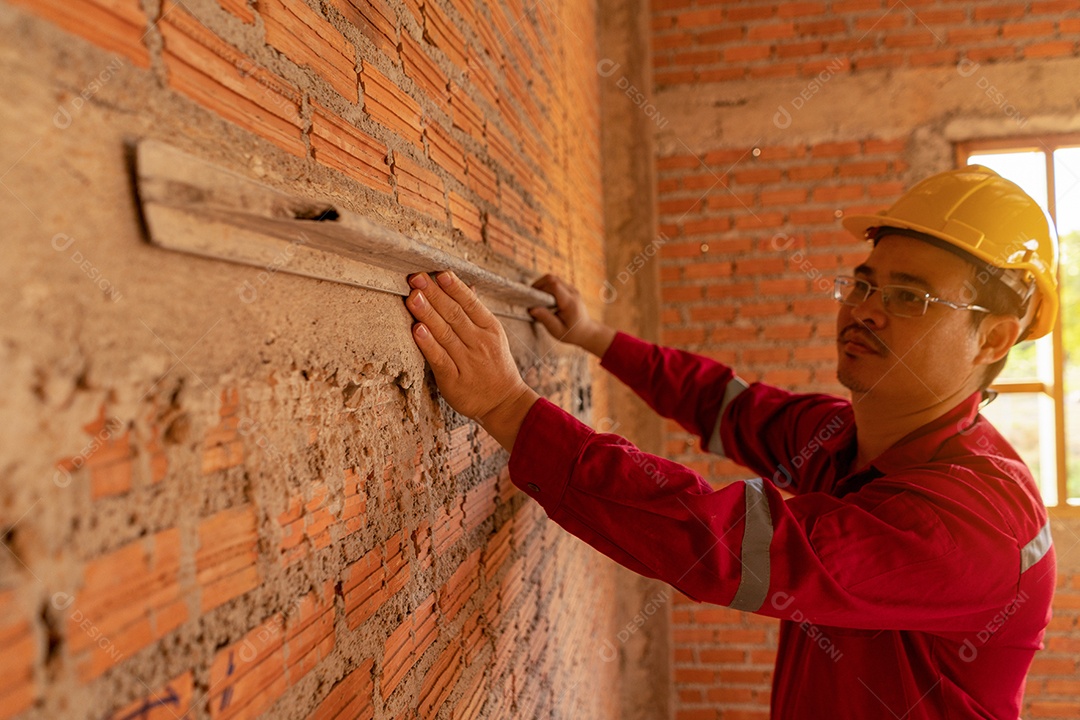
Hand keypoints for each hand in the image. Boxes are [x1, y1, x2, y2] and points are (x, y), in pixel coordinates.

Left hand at [406, 271, 538, 449]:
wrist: (505, 403)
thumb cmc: (496, 367)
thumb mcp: (494, 336)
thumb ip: (477, 312)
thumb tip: (466, 286)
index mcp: (490, 329)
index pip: (470, 303)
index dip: (453, 287)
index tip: (438, 273)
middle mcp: (479, 343)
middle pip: (454, 314)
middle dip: (434, 294)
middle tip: (416, 278)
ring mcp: (467, 362)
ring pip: (445, 333)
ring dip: (427, 314)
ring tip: (413, 297)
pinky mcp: (454, 380)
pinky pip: (439, 359)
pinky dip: (428, 344)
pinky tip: (417, 330)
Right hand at [530, 274, 615, 357]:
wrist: (586, 331)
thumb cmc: (571, 333)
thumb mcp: (557, 330)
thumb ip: (545, 319)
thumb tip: (531, 309)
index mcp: (570, 302)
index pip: (554, 285)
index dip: (540, 287)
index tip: (531, 298)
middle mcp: (572, 293)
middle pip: (552, 279)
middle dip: (538, 285)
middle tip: (531, 298)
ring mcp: (572, 289)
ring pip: (553, 279)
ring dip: (542, 286)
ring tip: (537, 299)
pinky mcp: (569, 289)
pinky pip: (555, 282)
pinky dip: (547, 287)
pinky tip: (544, 299)